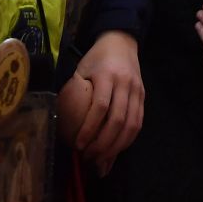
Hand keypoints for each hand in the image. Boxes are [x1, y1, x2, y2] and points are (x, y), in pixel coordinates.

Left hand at [59, 30, 143, 172]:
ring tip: (101, 159)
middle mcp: (125, 84)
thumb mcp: (81, 69)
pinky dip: (127, 139)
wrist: (121, 42)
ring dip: (116, 146)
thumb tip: (59, 121)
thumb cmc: (96, 58)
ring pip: (131, 125)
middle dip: (103, 144)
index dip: (90, 129)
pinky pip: (138, 123)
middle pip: (118, 120)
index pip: (101, 107)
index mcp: (107, 75)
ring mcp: (137, 91)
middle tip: (88, 157)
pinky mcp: (143, 97)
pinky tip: (116, 149)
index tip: (79, 145)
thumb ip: (74, 92)